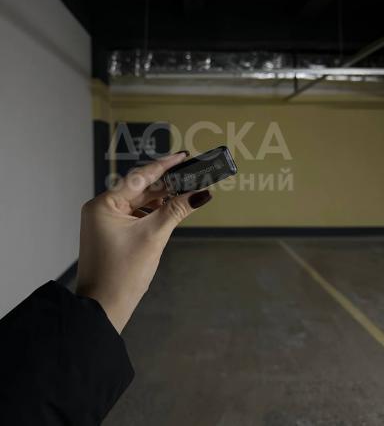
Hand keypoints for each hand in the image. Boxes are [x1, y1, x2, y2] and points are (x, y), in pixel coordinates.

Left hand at [76, 152, 211, 332]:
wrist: (104, 309)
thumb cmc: (122, 274)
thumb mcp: (153, 237)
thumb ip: (176, 210)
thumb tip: (200, 193)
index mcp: (103, 204)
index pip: (140, 177)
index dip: (165, 165)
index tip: (184, 155)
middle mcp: (101, 209)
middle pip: (140, 189)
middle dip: (167, 184)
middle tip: (192, 175)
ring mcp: (106, 221)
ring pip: (139, 202)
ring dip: (162, 198)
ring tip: (186, 191)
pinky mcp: (112, 233)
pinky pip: (136, 215)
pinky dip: (153, 212)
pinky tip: (170, 209)